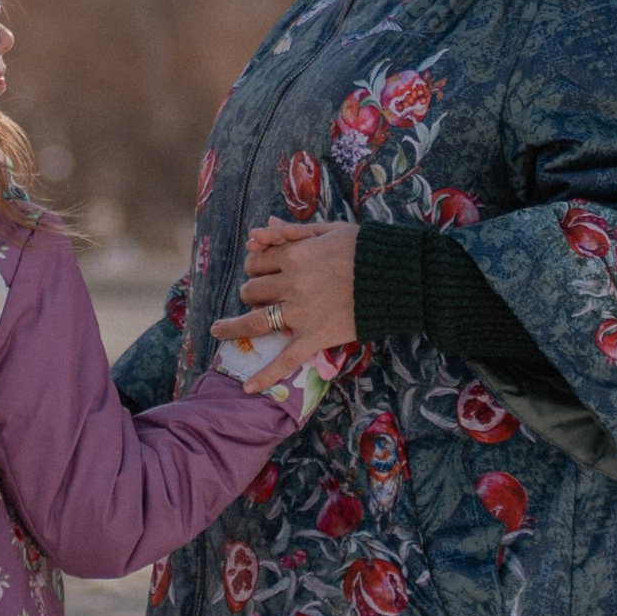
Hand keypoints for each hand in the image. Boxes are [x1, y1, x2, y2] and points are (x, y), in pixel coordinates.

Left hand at [210, 219, 359, 393]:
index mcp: (294, 255)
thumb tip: (261, 228)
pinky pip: (286, 360)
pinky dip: (266, 376)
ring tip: (218, 329)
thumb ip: (293, 230)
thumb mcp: (329, 230)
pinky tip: (248, 387)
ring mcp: (301, 313)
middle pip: (252, 289)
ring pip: (254, 320)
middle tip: (263, 295)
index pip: (257, 261)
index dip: (256, 264)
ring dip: (233, 326)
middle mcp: (291, 283)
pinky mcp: (316, 337)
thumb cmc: (365, 249)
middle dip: (253, 291)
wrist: (399, 277)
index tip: (263, 269)